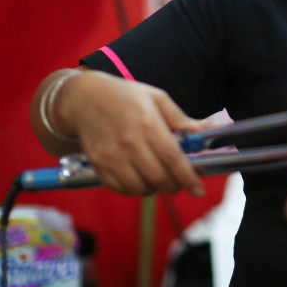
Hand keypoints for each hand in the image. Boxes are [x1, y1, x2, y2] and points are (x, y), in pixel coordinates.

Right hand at [56, 70, 209, 196]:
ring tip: (159, 178)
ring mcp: (111, 156)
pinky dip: (134, 189)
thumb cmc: (124, 96)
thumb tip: (202, 132)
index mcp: (147, 123)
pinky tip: (140, 178)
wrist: (83, 98)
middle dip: (175, 186)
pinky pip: (120, 189)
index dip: (188, 177)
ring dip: (155, 189)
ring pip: (140, 188)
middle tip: (180, 182)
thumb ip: (180, 119)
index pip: (173, 158)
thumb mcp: (156, 98)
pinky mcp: (98, 165)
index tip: (199, 190)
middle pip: (158, 178)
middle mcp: (129, 142)